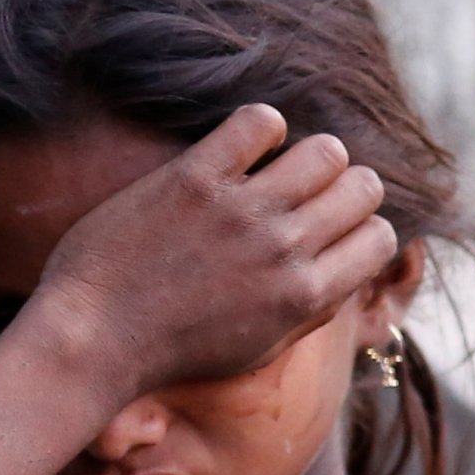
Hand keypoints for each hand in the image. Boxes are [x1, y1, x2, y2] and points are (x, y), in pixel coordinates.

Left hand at [31, 104, 396, 399]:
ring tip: (276, 168)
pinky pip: (259, 122)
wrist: (92, 342)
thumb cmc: (172, 352)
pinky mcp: (194, 179)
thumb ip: (310, 311)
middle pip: (364, 186)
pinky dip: (260, 127)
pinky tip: (240, 148)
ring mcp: (240, 212)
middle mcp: (284, 251)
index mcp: (305, 297)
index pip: (382, 238)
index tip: (331, 229)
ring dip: (309, 153)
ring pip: (325, 149)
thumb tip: (347, 271)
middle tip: (306, 195)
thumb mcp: (258, 349)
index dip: (362, 228)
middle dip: (343, 186)